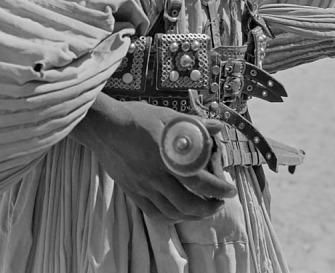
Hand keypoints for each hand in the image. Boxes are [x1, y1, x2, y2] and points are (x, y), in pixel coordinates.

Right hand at [70, 94, 237, 221]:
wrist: (105, 127)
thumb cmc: (136, 118)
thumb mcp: (167, 116)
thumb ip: (194, 124)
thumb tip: (218, 126)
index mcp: (167, 159)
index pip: (199, 182)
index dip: (218, 190)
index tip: (230, 191)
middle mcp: (155, 178)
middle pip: (187, 205)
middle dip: (208, 208)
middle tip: (218, 202)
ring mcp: (143, 188)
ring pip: (172, 213)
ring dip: (192, 216)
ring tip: (202, 208)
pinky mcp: (133, 192)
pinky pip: (154, 214)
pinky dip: (171, 217)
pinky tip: (178, 211)